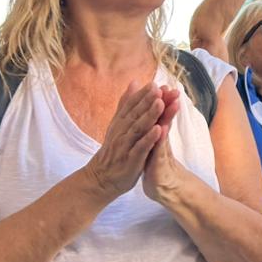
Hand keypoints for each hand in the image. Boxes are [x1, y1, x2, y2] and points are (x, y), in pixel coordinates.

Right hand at [84, 82, 164, 197]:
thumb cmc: (114, 150)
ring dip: (149, 115)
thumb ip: (126, 104)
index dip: (142, 94)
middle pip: (136, 114)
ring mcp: (125, 146)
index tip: (155, 83)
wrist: (101, 178)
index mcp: (120, 123)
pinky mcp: (130, 160)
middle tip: (160, 88)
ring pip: (138, 128)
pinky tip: (159, 130)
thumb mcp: (118, 124)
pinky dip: (149, 138)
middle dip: (148, 101)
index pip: (131, 105)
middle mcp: (121, 132)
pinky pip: (140, 148)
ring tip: (161, 103)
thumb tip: (134, 82)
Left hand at [142, 88, 190, 204]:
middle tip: (173, 89)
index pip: (159, 115)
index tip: (163, 85)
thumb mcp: (153, 145)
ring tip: (172, 102)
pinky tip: (161, 129)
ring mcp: (162, 154)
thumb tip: (156, 112)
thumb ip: (156, 127)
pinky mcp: (159, 166)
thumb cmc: (156, 166)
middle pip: (165, 120)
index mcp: (156, 136)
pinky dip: (160, 140)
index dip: (160, 101)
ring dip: (168, 117)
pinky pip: (160, 151)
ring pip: (164, 132)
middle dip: (168, 104)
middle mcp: (161, 143)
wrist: (160, 190)